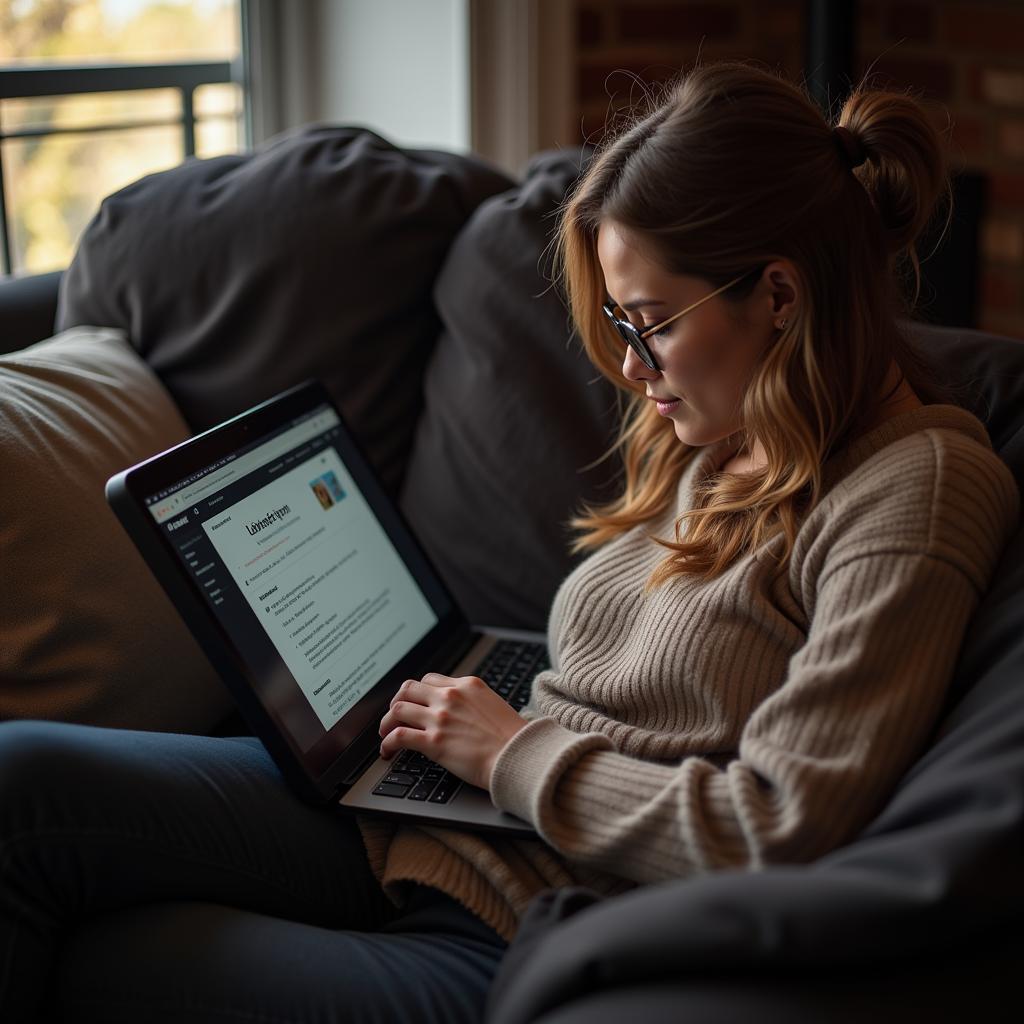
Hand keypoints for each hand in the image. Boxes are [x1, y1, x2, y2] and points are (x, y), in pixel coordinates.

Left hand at [378, 673, 528, 790]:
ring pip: (397, 710)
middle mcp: (450, 696)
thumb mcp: (493, 704)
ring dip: (386, 723)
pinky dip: (387, 743)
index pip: (429, 679)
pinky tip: (387, 752)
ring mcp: (440, 718)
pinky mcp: (433, 741)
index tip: (414, 703)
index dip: (417, 692)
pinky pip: (398, 736)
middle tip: (394, 716)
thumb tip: (460, 710)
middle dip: (397, 702)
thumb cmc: (512, 738)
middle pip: (408, 689)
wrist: (517, 756)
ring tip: (385, 734)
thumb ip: (472, 701)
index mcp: (466, 685)